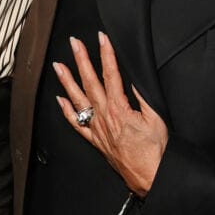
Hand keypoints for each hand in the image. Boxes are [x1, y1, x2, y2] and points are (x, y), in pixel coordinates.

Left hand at [52, 32, 168, 196]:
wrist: (149, 177)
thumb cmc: (155, 152)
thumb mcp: (155, 119)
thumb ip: (142, 97)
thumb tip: (134, 79)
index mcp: (119, 108)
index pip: (110, 74)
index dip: (106, 53)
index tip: (101, 37)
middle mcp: (104, 116)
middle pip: (89, 82)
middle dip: (81, 60)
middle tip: (74, 43)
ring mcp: (97, 129)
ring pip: (77, 100)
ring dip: (67, 81)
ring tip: (58, 66)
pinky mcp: (95, 141)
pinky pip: (76, 124)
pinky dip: (66, 112)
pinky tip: (60, 100)